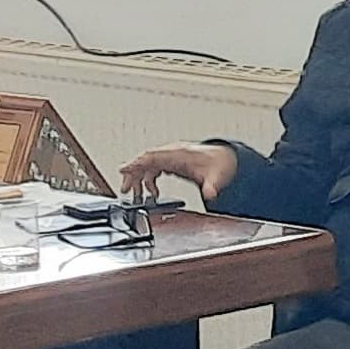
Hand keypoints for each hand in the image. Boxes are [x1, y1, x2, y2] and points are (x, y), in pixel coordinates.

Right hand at [119, 143, 236, 204]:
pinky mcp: (172, 163)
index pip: (152, 156)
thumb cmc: (219, 164)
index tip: (123, 170)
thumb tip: (210, 194)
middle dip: (132, 174)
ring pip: (147, 165)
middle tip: (125, 190)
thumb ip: (212, 186)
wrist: (226, 159)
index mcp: (179, 153)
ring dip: (139, 179)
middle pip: (145, 160)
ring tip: (135, 195)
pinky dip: (148, 180)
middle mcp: (173, 154)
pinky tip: (151, 193)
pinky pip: (154, 169)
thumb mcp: (217, 177)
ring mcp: (171, 158)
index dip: (136, 162)